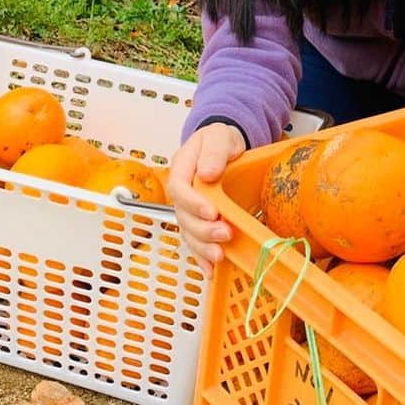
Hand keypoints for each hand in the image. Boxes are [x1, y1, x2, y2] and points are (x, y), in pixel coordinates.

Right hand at [166, 122, 247, 275]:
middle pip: (183, 216)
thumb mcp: (219, 135)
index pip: (179, 188)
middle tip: (224, 234)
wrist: (225, 147)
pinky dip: (201, 257)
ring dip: (202, 247)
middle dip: (202, 230)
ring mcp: (189, 207)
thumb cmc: (220, 140)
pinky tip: (210, 269)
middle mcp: (182, 191)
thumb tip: (206, 173)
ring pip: (187, 232)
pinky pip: (195, 241)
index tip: (212, 211)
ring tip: (219, 255)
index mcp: (182, 167)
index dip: (192, 203)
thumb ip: (214, 151)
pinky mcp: (199, 220)